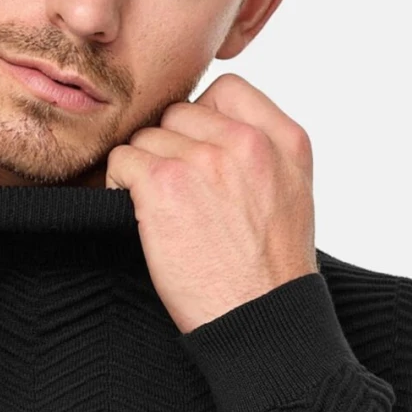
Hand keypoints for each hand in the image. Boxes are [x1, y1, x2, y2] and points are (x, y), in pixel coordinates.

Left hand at [104, 73, 318, 333]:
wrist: (260, 321)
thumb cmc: (270, 273)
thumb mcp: (292, 195)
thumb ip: (263, 152)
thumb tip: (211, 129)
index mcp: (284, 141)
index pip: (225, 90)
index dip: (201, 119)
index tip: (197, 154)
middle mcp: (246, 142)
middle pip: (180, 112)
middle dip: (170, 147)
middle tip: (175, 193)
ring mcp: (204, 161)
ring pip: (147, 136)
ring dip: (144, 170)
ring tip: (161, 211)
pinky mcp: (164, 185)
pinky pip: (122, 160)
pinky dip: (119, 185)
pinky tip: (139, 215)